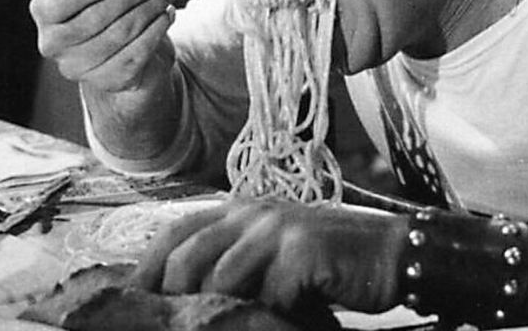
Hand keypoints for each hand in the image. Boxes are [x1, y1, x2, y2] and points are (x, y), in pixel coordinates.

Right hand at [29, 0, 181, 93]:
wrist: (123, 38)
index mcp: (44, 8)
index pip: (61, 1)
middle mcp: (53, 42)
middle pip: (97, 17)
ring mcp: (77, 67)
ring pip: (120, 34)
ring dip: (151, 9)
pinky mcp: (106, 81)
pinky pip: (136, 54)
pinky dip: (156, 31)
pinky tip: (166, 15)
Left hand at [132, 198, 407, 314]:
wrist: (395, 254)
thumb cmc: (330, 264)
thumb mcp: (274, 253)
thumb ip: (234, 262)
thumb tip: (182, 298)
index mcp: (239, 208)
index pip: (176, 231)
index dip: (147, 266)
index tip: (131, 300)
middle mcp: (253, 212)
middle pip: (188, 254)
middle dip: (173, 296)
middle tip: (170, 324)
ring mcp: (277, 229)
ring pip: (221, 278)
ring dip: (220, 312)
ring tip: (224, 327)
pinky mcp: (302, 253)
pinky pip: (267, 296)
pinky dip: (268, 318)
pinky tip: (280, 323)